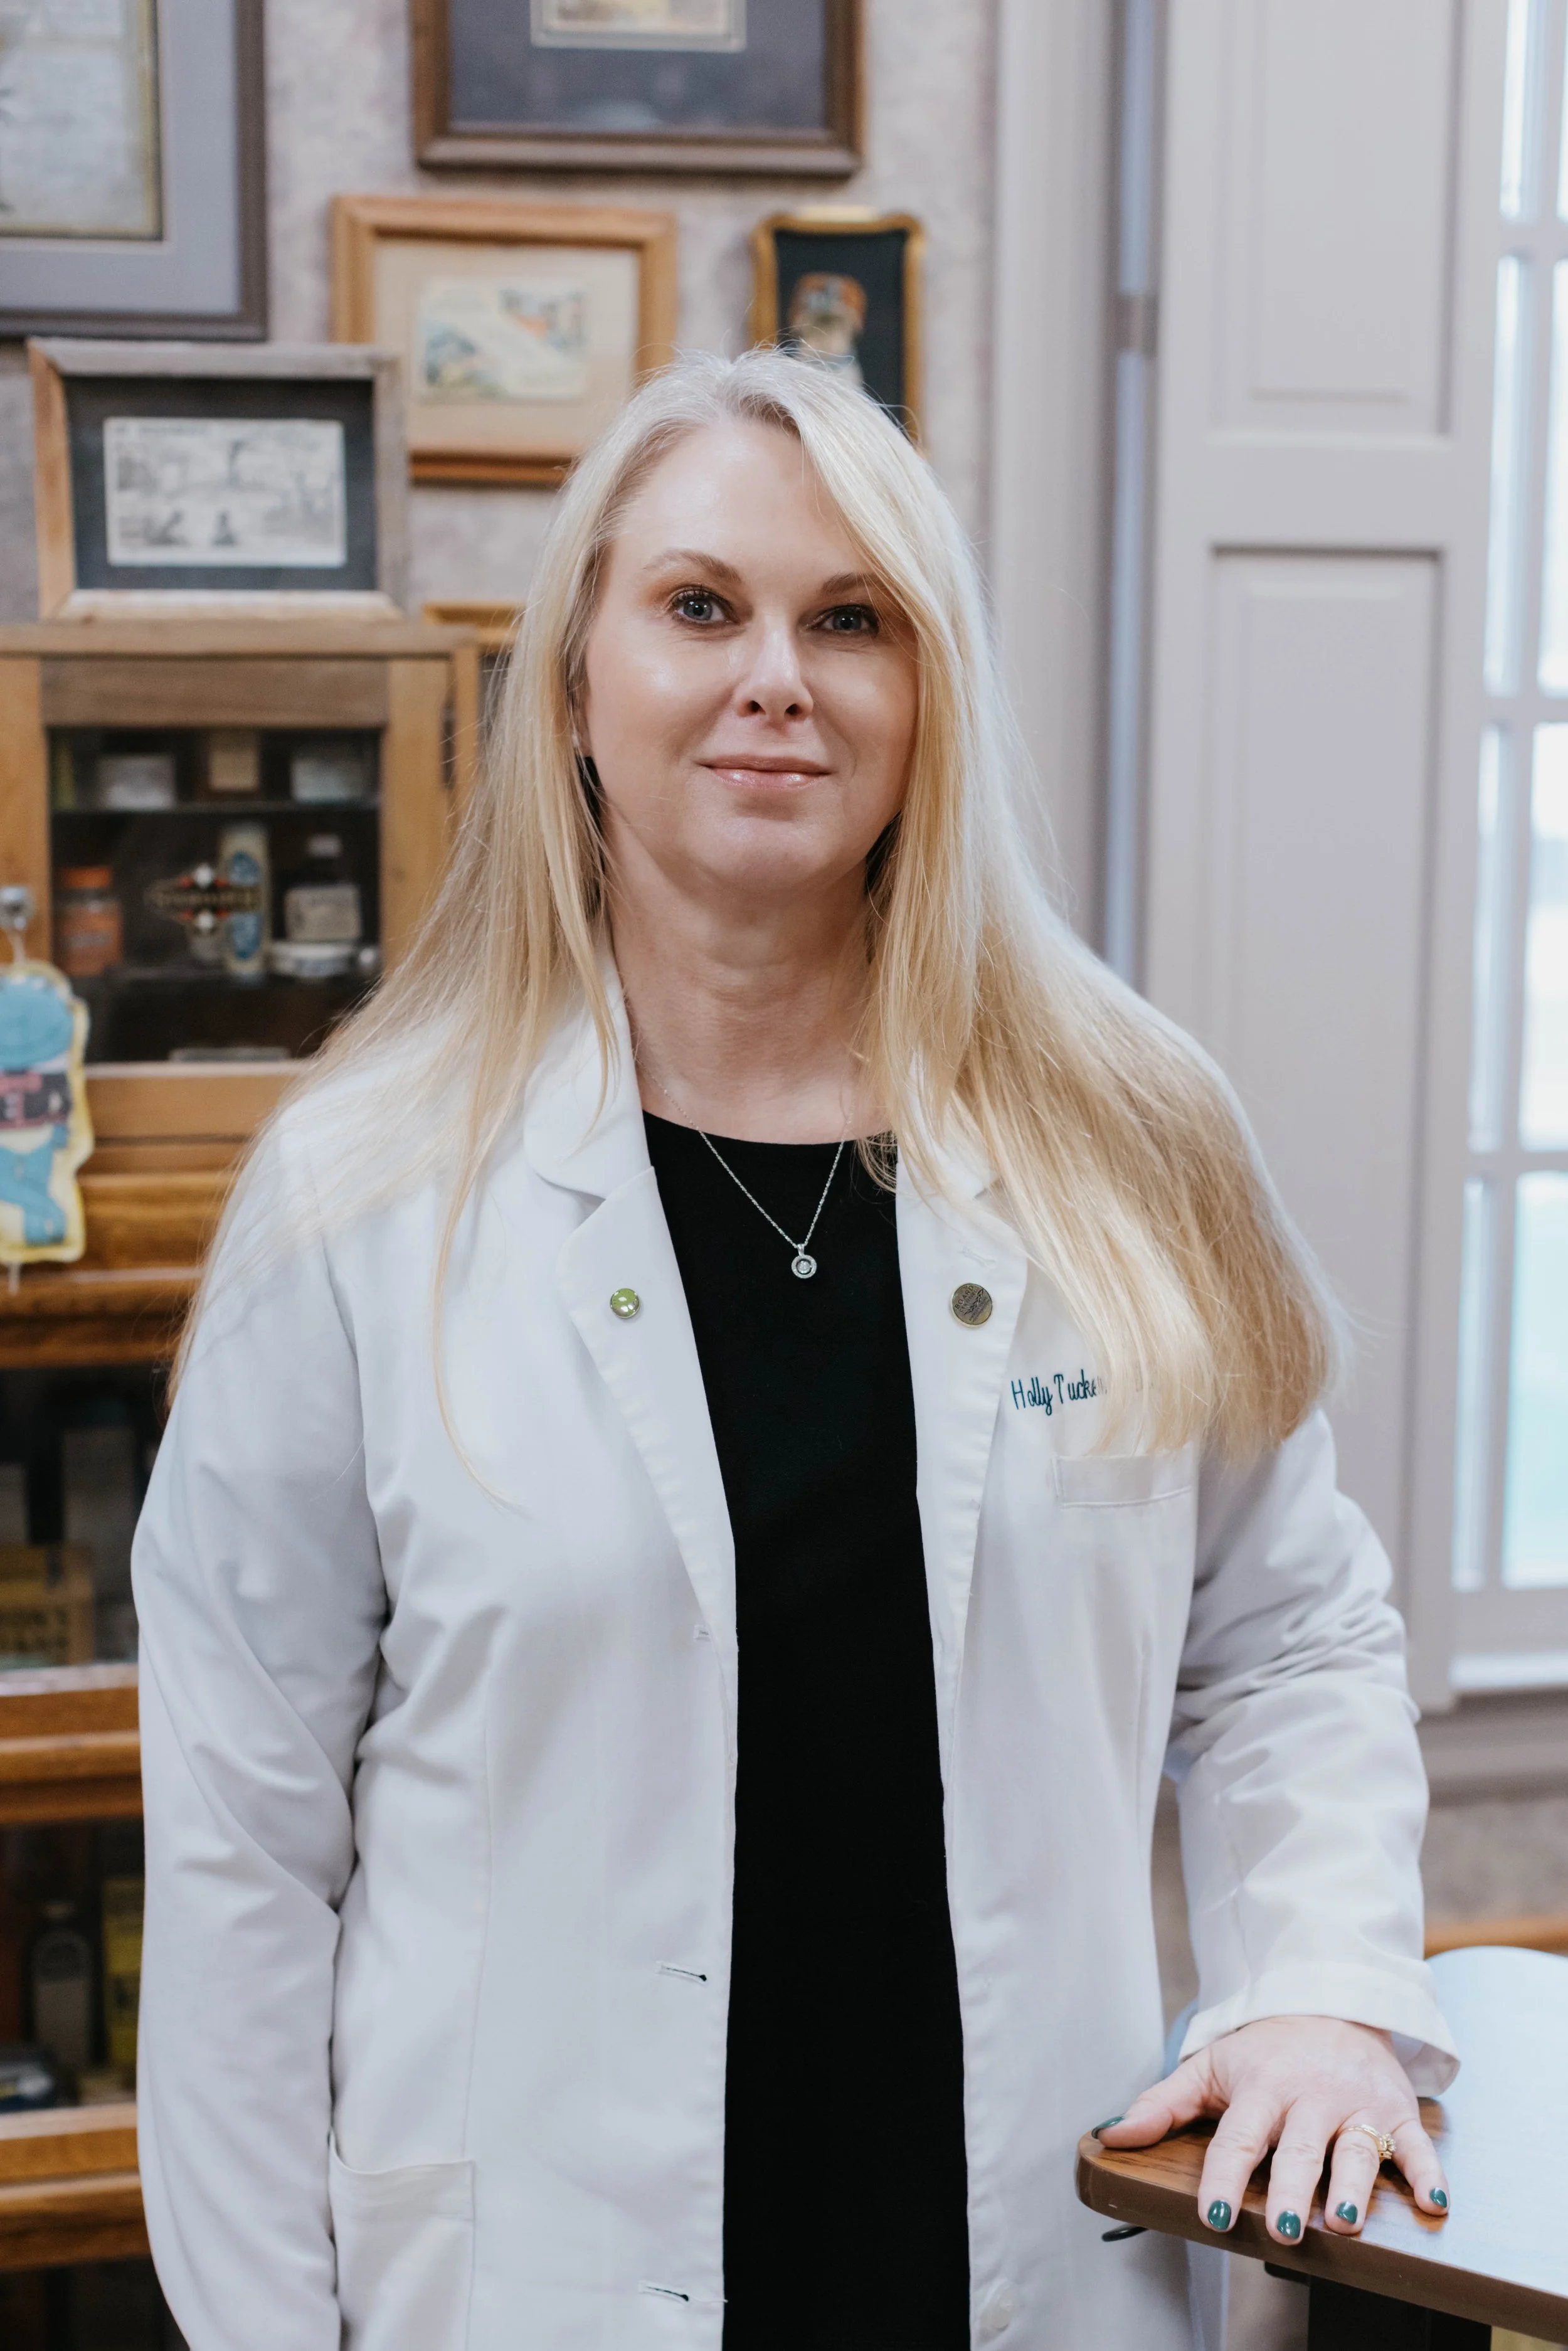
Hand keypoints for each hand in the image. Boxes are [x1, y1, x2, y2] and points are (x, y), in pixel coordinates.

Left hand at [1095, 2015, 1449, 2243]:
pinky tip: (1434, 2202)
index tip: (1213, 2214)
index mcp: (1262, 2089)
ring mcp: (1357, 2105)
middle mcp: (1310, 2097)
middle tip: (1284, 2228)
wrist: (1330, 2002)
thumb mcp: (1210, 2068)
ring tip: (1345, 2222)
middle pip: (1300, 2149)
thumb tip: (1110, 2136)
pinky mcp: (1396, 2110)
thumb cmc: (1264, 2050)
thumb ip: (1161, 2104)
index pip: (1238, 2138)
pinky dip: (1428, 2171)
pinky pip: (1416, 2143)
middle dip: (1292, 2189)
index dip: (1225, 2178)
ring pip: (1357, 2150)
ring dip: (1354, 2187)